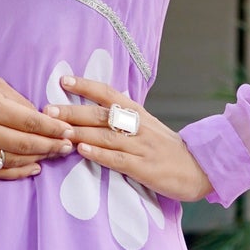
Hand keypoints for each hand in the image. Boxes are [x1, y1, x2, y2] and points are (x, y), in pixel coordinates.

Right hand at [0, 67, 74, 179]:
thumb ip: (18, 101)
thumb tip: (42, 118)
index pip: (31, 122)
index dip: (53, 129)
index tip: (69, 131)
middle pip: (26, 144)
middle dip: (52, 146)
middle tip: (68, 146)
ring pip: (14, 161)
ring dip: (39, 159)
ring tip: (54, 155)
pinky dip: (18, 172)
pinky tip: (34, 168)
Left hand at [47, 76, 213, 204]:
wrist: (201, 168)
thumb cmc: (168, 149)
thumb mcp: (147, 126)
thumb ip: (123, 118)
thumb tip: (94, 107)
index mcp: (138, 113)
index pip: (109, 94)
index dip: (86, 86)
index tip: (63, 80)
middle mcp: (139, 126)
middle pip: (102, 114)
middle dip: (73, 111)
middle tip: (48, 110)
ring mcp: (142, 147)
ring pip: (107, 136)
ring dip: (82, 132)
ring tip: (60, 130)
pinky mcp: (145, 168)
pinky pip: (119, 159)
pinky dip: (99, 154)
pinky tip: (83, 151)